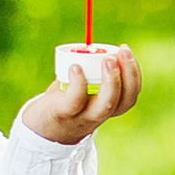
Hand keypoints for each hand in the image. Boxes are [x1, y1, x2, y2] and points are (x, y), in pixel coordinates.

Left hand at [20, 45, 139, 143]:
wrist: (40, 128)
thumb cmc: (63, 102)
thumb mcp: (81, 89)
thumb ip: (89, 73)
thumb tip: (91, 46)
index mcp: (108, 107)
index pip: (131, 94)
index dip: (134, 73)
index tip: (125, 50)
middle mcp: (100, 114)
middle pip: (124, 101)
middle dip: (128, 75)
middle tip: (122, 52)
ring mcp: (83, 117)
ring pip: (105, 105)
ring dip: (111, 81)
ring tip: (107, 59)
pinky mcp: (63, 114)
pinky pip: (75, 101)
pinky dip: (78, 84)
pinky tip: (76, 67)